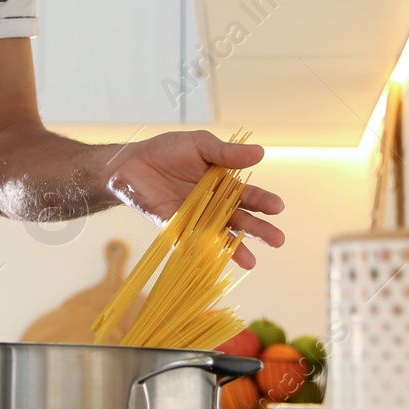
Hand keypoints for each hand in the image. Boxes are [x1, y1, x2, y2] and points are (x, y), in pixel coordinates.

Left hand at [107, 131, 284, 268]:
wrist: (131, 163)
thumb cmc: (166, 151)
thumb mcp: (199, 145)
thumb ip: (226, 153)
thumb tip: (260, 153)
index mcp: (223, 183)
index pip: (247, 195)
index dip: (262, 201)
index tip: (277, 207)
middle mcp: (214, 204)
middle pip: (240, 219)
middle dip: (258, 230)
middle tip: (277, 240)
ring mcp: (197, 219)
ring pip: (220, 235)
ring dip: (236, 249)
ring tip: (252, 262)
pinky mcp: (177, 229)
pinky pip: (193, 243)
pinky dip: (204, 252)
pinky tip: (215, 262)